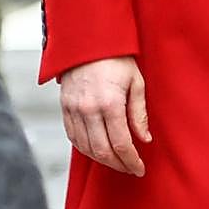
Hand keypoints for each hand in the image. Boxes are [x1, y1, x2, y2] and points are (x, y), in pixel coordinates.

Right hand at [59, 56, 151, 176]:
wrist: (88, 39)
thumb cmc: (116, 57)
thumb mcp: (136, 82)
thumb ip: (139, 113)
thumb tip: (144, 139)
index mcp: (110, 103)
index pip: (121, 144)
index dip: (131, 161)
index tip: (139, 169)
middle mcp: (88, 109)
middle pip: (102, 151)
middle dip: (118, 164)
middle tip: (130, 168)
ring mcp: (73, 109)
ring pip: (86, 148)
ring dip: (102, 159)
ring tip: (116, 161)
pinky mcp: (64, 107)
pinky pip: (73, 137)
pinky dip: (85, 148)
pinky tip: (97, 150)